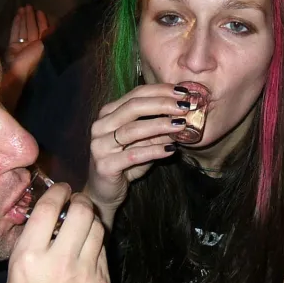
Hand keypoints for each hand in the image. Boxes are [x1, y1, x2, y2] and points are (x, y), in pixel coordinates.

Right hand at [2, 183, 109, 282]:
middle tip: (78, 203)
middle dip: (81, 202)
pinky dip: (97, 246)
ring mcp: (85, 273)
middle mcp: (59, 261)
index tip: (62, 189)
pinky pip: (103, 253)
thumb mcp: (14, 279)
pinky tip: (88, 252)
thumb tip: (46, 221)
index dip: (58, 192)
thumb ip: (31, 248)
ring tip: (85, 225)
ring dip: (92, 222)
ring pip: (98, 230)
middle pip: (81, 212)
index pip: (48, 208)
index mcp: (29, 257)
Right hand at [4, 5, 50, 84]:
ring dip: (23, 18)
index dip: (42, 21)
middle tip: (29, 5)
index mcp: (43, 47)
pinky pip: (15, 33)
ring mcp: (23, 46)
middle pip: (32, 28)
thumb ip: (48, 36)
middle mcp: (33, 46)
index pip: (43, 31)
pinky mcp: (13, 47)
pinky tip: (17, 15)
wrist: (17, 71)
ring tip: (22, 7)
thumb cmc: (33, 59)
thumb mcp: (44, 46)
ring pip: (24, 29)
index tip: (40, 11)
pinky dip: (16, 24)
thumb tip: (54, 27)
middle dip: (31, 17)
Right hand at [84, 83, 189, 223]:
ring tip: (181, 126)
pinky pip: (133, 155)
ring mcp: (100, 146)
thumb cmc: (125, 162)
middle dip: (161, 104)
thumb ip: (158, 129)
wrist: (104, 191)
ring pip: (132, 130)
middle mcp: (100, 126)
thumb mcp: (143, 142)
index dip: (160, 91)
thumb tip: (183, 115)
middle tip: (184, 107)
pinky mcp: (104, 166)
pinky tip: (171, 149)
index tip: (183, 92)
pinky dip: (154, 151)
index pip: (135, 95)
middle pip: (133, 107)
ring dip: (160, 126)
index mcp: (108, 114)